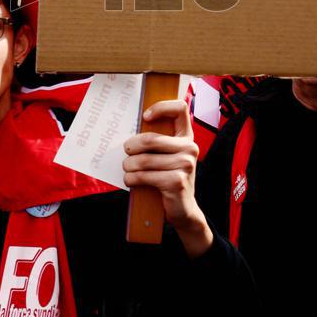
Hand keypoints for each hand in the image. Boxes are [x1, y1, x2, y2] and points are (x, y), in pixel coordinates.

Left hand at [123, 99, 212, 257]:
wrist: (183, 209)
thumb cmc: (168, 177)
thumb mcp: (166, 156)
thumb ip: (157, 142)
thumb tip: (128, 132)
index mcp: (186, 136)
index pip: (180, 108)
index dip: (161, 107)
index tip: (145, 116)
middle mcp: (190, 148)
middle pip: (151, 139)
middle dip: (131, 146)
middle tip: (126, 152)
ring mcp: (186, 165)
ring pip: (144, 160)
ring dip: (129, 166)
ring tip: (127, 169)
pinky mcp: (177, 181)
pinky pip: (145, 176)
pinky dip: (132, 179)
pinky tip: (130, 180)